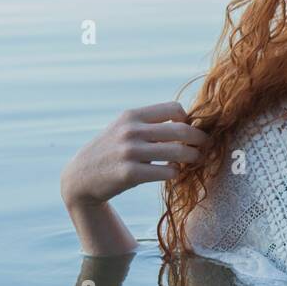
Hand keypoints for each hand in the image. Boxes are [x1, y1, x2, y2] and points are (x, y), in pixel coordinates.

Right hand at [60, 101, 207, 207]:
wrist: (80, 177)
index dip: (187, 119)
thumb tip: (188, 121)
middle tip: (206, 145)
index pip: (174, 109)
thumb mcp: (124, 128)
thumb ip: (149, 123)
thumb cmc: (110, 151)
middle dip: (199, 138)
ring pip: (177, 152)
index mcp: (132, 115)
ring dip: (192, 157)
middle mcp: (131, 131)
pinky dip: (175, 172)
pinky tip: (173, 172)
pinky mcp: (130, 173)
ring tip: (196, 159)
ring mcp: (129, 152)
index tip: (190, 129)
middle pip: (181, 130)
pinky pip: (166, 171)